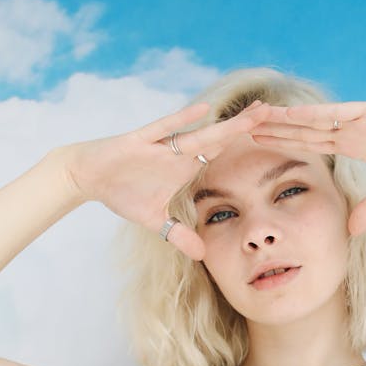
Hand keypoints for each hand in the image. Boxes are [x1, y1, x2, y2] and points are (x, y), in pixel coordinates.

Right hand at [56, 100, 274, 259]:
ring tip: (254, 114)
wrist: (87, 173)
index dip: (245, 148)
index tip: (272, 140)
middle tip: (277, 113)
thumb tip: (201, 257)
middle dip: (246, 128)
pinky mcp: (139, 140)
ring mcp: (161, 145)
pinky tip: (204, 109)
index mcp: (184, 167)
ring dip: (227, 125)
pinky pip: (164, 128)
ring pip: (201, 134)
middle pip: (219, 139)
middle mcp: (178, 153)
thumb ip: (178, 235)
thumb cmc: (121, 191)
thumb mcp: (153, 220)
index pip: (221, 155)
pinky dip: (182, 120)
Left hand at [249, 95, 365, 235]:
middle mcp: (346, 129)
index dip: (281, 144)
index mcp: (349, 143)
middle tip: (239, 128)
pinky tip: (286, 114)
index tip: (255, 146)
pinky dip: (309, 115)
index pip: (307, 144)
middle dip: (271, 130)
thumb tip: (353, 233)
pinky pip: (332, 114)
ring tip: (252, 117)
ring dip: (281, 119)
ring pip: (309, 120)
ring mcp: (354, 119)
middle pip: (300, 130)